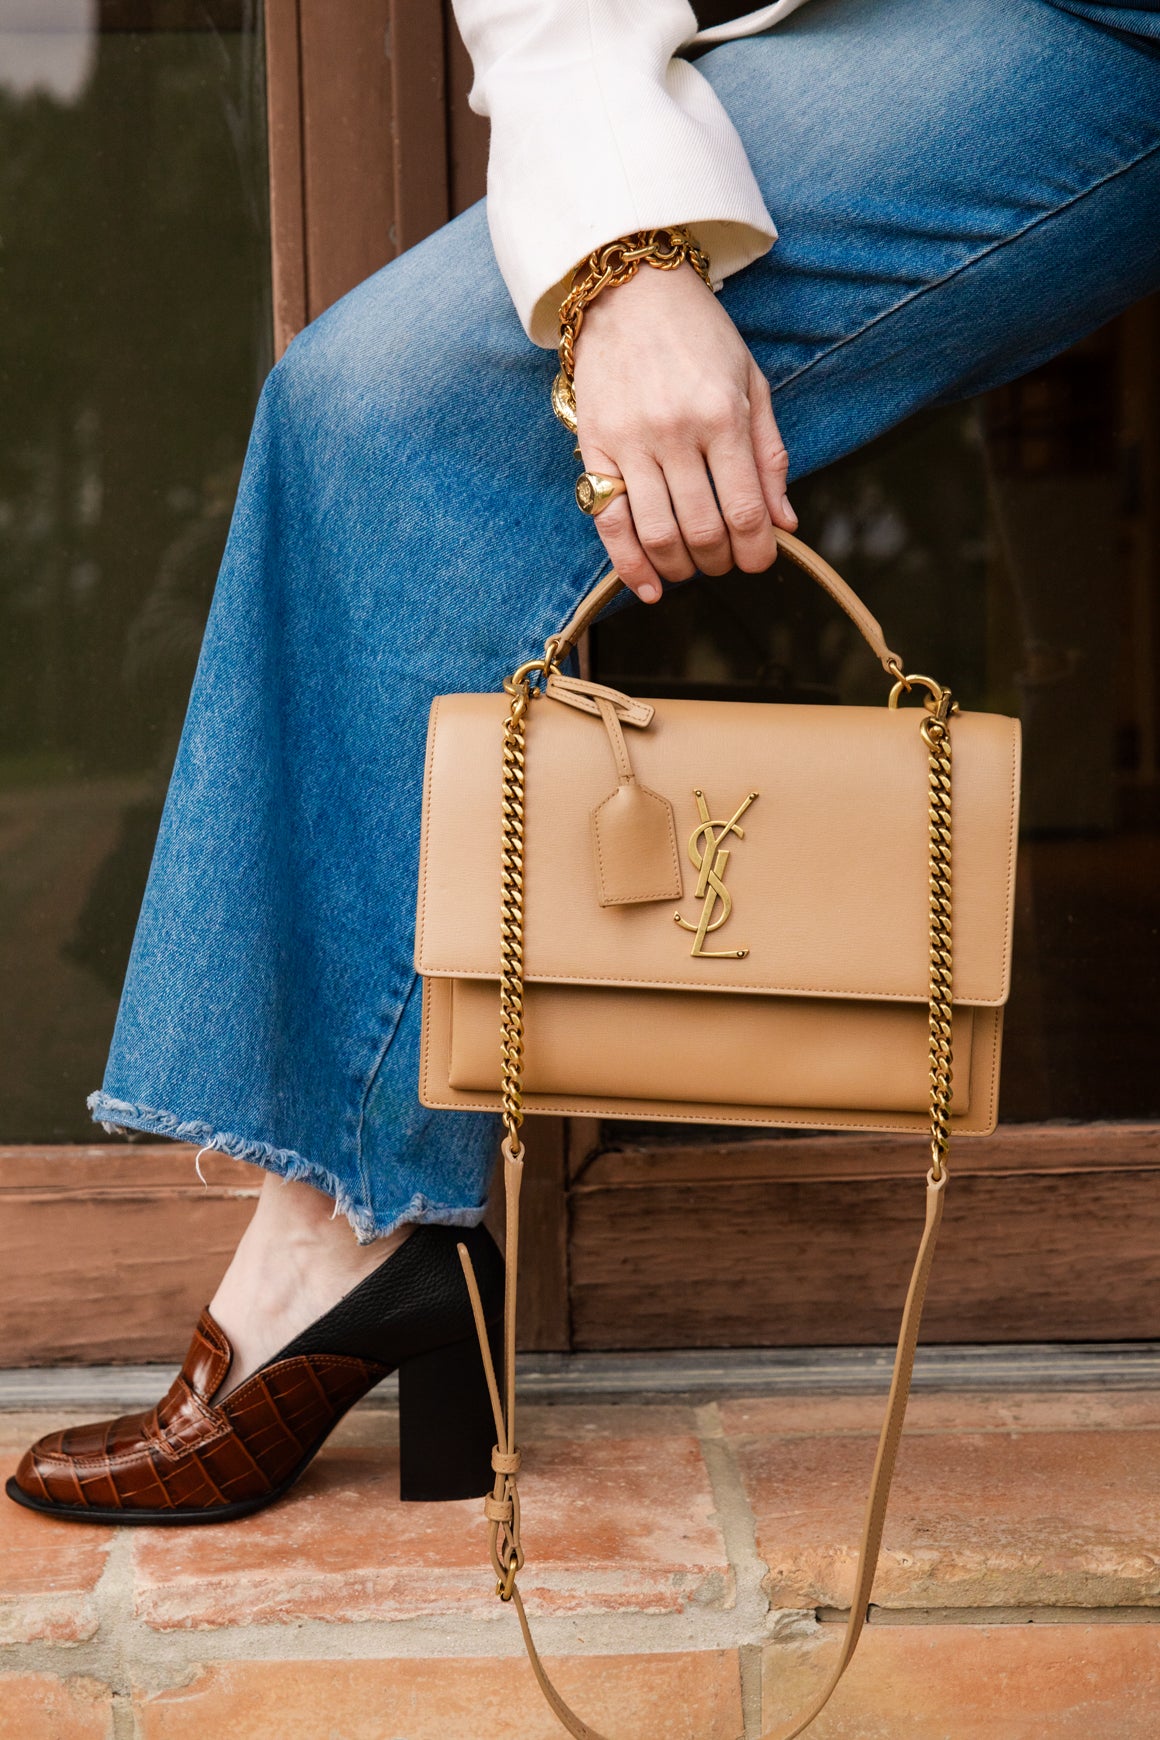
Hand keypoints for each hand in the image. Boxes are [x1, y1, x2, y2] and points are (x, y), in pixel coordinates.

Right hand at [571, 262, 795, 601]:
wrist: (629, 290)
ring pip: (657, 535)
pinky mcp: (595, 448)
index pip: (744, 509)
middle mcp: (675, 433)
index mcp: (722, 416)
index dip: (757, 550)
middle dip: (722, 561)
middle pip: (703, 530)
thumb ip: (769, 454)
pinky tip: (649, 586)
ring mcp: (630, 443)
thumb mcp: (750, 382)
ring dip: (681, 567)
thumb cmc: (699, 335)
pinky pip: (609, 523)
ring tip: (692, 567)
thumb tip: (784, 522)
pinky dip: (629, 565)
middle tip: (727, 561)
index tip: (760, 559)